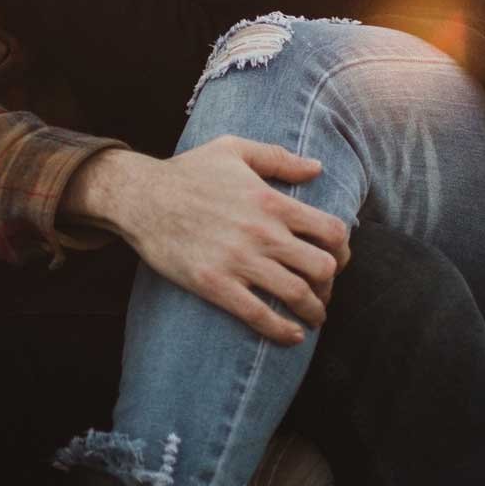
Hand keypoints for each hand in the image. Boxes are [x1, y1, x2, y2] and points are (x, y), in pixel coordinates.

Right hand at [65, 139, 351, 345]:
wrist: (141, 197)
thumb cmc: (187, 171)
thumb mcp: (234, 149)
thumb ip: (279, 158)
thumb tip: (317, 169)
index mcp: (271, 201)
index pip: (332, 231)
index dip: (343, 249)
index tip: (337, 258)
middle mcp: (262, 233)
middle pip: (323, 268)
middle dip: (330, 284)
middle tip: (323, 290)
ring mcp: (239, 261)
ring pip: (297, 295)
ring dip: (314, 311)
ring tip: (313, 317)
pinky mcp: (215, 285)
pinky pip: (259, 315)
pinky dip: (282, 331)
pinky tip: (292, 336)